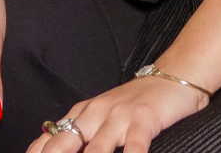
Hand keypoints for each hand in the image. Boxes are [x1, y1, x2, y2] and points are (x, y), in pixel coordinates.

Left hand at [27, 73, 206, 152]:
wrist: (172, 76)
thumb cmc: (137, 103)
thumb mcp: (103, 117)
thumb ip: (81, 136)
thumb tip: (53, 152)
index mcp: (81, 114)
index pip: (47, 141)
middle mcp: (94, 114)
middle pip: (63, 145)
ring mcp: (118, 116)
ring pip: (95, 151)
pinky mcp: (143, 119)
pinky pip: (133, 147)